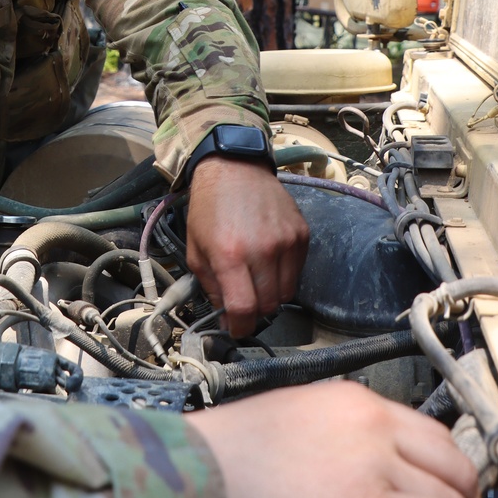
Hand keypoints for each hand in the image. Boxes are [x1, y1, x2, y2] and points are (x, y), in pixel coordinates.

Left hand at [186, 157, 308, 335]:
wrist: (234, 169)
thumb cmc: (210, 208)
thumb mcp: (195, 249)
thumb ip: (210, 287)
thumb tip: (227, 316)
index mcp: (230, 254)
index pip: (245, 309)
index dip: (241, 327)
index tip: (237, 329)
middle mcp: (263, 250)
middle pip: (268, 305)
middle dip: (253, 311)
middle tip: (242, 300)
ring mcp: (286, 241)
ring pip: (286, 293)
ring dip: (270, 294)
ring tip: (254, 278)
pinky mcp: (301, 234)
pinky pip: (297, 272)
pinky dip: (283, 275)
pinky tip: (267, 260)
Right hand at [193, 382, 484, 497]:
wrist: (195, 474)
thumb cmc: (224, 456)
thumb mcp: (290, 421)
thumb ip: (333, 435)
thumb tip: (356, 472)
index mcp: (349, 399)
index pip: (425, 430)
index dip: (442, 469)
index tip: (441, 493)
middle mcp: (370, 422)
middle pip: (450, 458)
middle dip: (462, 497)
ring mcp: (373, 463)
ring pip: (453, 494)